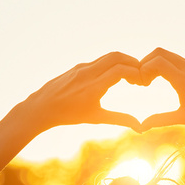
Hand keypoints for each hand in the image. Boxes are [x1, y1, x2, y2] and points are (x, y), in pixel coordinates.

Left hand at [19, 52, 143, 132]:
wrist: (43, 107)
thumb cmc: (70, 115)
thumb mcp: (96, 118)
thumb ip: (120, 119)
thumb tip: (140, 127)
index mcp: (94, 86)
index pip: (120, 70)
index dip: (136, 73)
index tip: (142, 82)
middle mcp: (88, 73)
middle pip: (116, 57)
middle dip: (133, 62)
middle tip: (141, 74)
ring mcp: (82, 67)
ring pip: (108, 56)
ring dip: (123, 61)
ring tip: (131, 74)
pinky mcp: (78, 66)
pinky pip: (99, 60)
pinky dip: (111, 64)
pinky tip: (114, 75)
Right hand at [138, 48, 184, 135]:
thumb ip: (161, 120)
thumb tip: (141, 126)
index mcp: (184, 79)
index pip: (157, 62)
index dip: (144, 70)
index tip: (142, 84)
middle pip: (159, 52)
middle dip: (146, 62)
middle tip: (143, 79)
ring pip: (169, 54)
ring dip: (157, 63)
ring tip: (152, 80)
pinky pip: (179, 59)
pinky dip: (168, 65)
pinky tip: (168, 80)